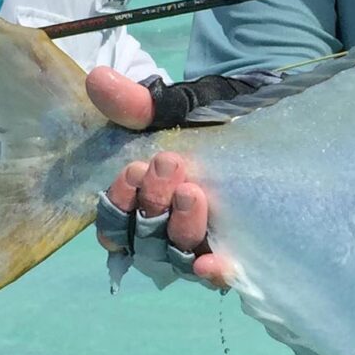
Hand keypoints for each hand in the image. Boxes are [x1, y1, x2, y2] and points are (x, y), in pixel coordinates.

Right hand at [87, 67, 234, 289]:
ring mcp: (198, 246)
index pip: (114, 226)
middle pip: (145, 240)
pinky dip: (213, 273)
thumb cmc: (205, 120)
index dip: (118, 205)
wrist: (257, 122)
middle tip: (167, 164)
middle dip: (152, 203)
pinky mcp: (233, 252)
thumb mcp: (173, 108)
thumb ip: (137, 104)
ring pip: (177, 256)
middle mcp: (163, 234)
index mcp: (140, 206)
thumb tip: (98, 80)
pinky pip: (218, 274)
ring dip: (180, 227)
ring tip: (192, 192)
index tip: (132, 171)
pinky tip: (212, 263)